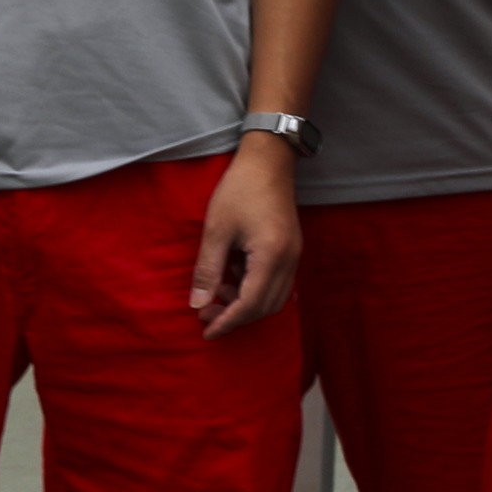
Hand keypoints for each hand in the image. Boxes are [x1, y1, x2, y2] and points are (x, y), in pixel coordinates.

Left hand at [192, 136, 302, 335]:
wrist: (269, 160)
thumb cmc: (240, 190)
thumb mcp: (216, 230)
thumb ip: (207, 270)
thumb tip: (198, 305)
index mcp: (271, 255)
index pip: (250, 304)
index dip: (227, 322)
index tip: (205, 332)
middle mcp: (289, 259)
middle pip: (265, 307)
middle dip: (235, 317)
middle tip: (205, 314)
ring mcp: (294, 254)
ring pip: (274, 298)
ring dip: (246, 305)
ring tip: (216, 293)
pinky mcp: (292, 248)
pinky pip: (277, 283)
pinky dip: (255, 290)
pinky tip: (233, 278)